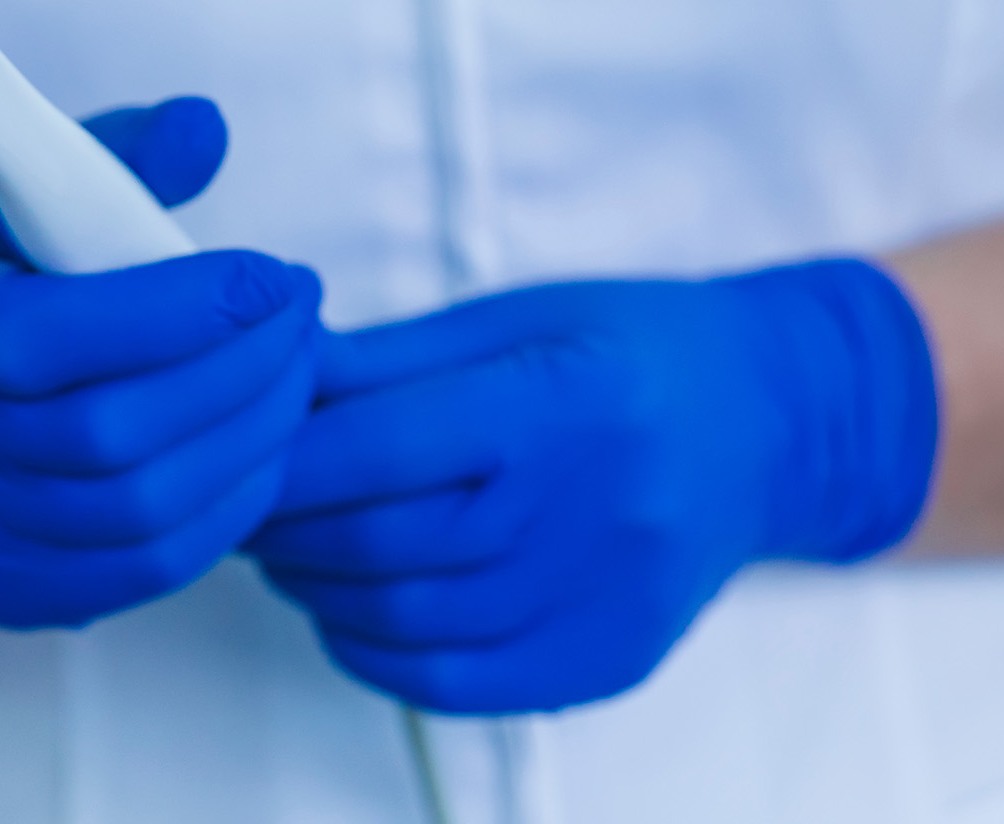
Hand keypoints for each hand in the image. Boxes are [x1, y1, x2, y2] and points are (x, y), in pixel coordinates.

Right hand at [0, 97, 322, 628]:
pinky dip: (225, 512)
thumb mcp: (12, 196)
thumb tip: (207, 127)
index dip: (183, 310)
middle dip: (241, 373)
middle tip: (303, 321)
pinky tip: (261, 452)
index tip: (274, 275)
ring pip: (141, 511)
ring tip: (297, 378)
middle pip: (113, 433)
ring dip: (250, 442)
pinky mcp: (5, 591)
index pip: (55, 334)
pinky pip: (143, 569)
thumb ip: (115, 156)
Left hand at [249, 261, 936, 712]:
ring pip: (404, 622)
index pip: (378, 449)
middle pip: (380, 544)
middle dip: (284, 528)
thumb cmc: (634, 352)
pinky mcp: (608, 659)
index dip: (283, 459)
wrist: (767, 425)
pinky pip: (456, 683)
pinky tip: (354, 611)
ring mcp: (605, 598)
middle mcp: (591, 509)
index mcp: (563, 401)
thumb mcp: (515, 319)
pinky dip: (378, 653)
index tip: (236, 449)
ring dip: (318, 591)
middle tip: (247, 503)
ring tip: (294, 550)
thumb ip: (390, 361)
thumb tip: (270, 378)